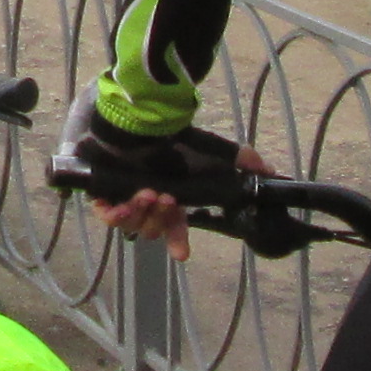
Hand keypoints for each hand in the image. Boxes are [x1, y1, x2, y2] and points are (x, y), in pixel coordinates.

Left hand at [58, 95, 225, 241]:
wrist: (138, 115)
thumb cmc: (172, 137)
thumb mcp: (210, 149)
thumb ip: (239, 160)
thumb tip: (267, 170)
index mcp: (171, 200)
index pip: (176, 228)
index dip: (178, 242)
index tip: (182, 255)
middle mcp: (148, 204)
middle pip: (153, 227)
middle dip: (161, 217)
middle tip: (166, 197)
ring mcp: (124, 199)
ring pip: (132, 223)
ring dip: (141, 213)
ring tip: (147, 193)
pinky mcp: (103, 192)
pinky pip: (106, 214)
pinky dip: (115, 214)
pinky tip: (121, 206)